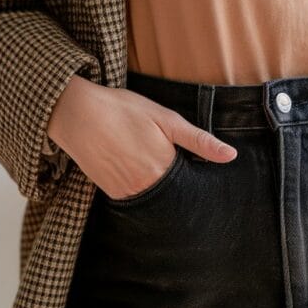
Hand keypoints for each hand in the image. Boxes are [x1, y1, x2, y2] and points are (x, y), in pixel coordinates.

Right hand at [46, 75, 236, 198]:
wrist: (76, 113)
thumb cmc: (123, 110)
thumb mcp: (166, 119)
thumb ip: (200, 141)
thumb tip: (231, 156)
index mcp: (164, 169)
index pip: (192, 186)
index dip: (196, 177)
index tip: (196, 169)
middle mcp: (146, 187)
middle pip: (173, 194)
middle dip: (179, 185)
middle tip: (170, 162)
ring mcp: (126, 192)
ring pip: (154, 197)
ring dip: (159, 187)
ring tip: (149, 162)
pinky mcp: (111, 193)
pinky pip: (135, 197)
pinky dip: (141, 187)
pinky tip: (135, 166)